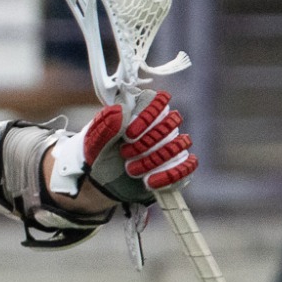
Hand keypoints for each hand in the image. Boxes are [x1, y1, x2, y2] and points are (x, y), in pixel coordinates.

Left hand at [60, 92, 198, 204]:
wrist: (98, 181)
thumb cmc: (97, 154)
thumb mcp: (93, 142)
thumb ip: (106, 126)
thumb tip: (121, 109)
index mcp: (140, 111)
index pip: (159, 100)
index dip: (149, 115)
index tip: (129, 134)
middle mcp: (158, 125)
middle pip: (171, 122)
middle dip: (148, 141)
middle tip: (124, 153)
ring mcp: (169, 145)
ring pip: (179, 144)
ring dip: (155, 159)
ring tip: (131, 170)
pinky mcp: (174, 166)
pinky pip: (188, 165)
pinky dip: (172, 174)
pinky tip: (150, 182)